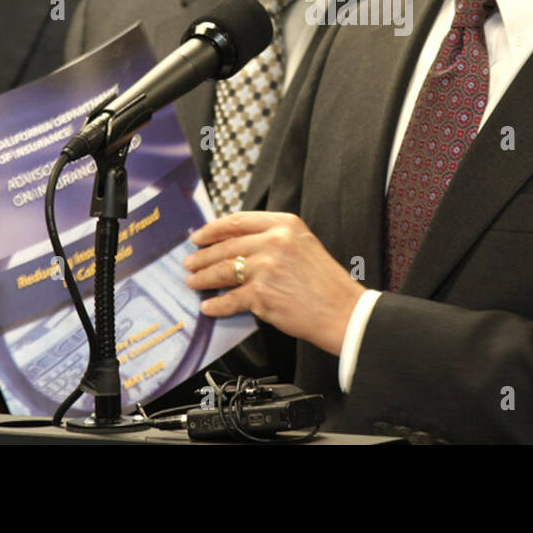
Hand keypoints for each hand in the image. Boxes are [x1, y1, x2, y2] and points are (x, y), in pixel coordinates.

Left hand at [184, 211, 364, 356]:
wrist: (343, 311)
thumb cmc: (325, 282)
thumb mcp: (302, 244)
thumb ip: (272, 238)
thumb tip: (235, 245)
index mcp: (285, 224)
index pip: (238, 221)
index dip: (212, 230)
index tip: (199, 237)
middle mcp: (274, 241)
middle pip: (226, 246)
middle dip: (202, 257)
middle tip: (190, 263)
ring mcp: (266, 268)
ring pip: (222, 271)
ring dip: (203, 278)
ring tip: (193, 283)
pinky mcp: (261, 295)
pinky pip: (229, 299)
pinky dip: (216, 305)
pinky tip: (208, 306)